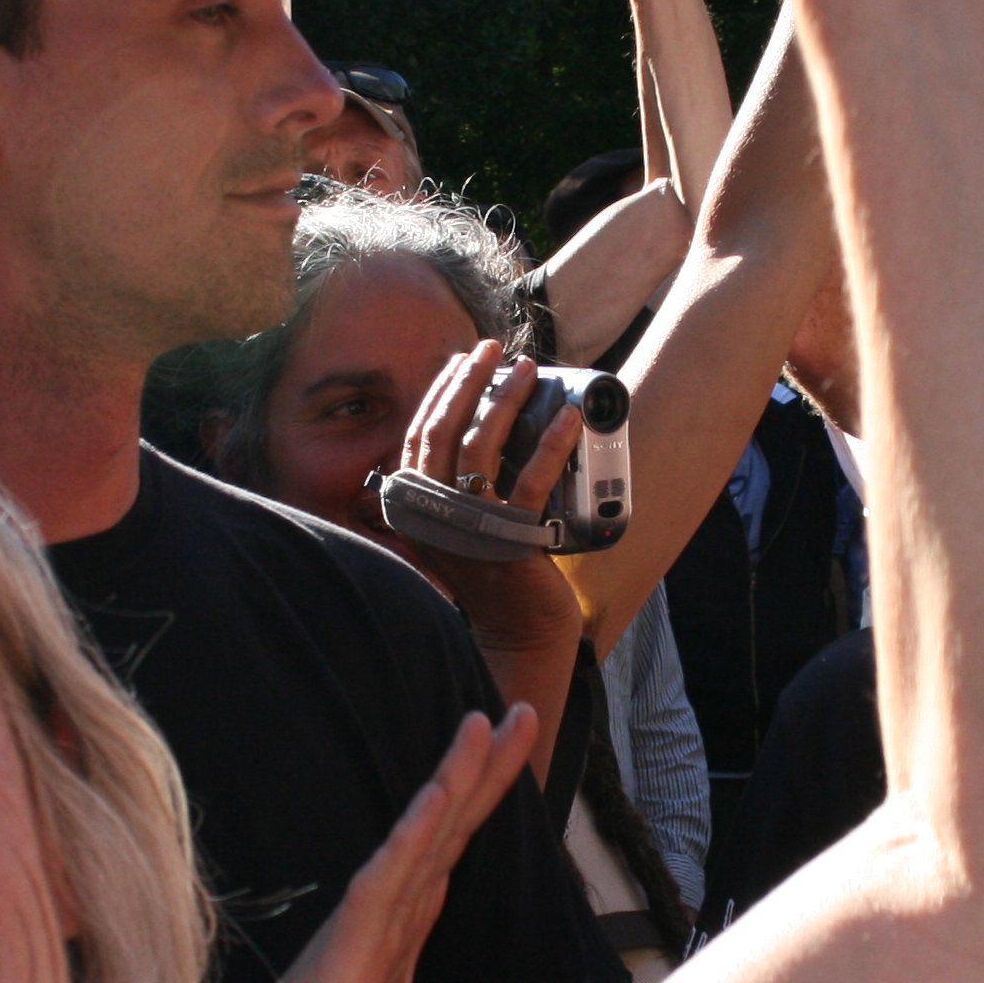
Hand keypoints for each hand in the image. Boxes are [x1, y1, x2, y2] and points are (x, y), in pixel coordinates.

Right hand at [189, 707, 537, 982]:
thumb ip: (404, 950)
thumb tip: (426, 907)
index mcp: (395, 922)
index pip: (448, 845)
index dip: (483, 794)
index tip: (514, 745)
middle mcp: (382, 911)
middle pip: (443, 826)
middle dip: (484, 768)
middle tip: (521, 708)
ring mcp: (363, 926)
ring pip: (418, 839)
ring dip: (453, 782)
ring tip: (481, 727)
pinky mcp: (347, 951)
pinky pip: (385, 884)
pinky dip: (412, 839)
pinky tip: (436, 801)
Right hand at [388, 340, 589, 673]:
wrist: (517, 634)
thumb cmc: (493, 575)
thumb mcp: (456, 527)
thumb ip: (449, 486)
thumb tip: (475, 419)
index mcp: (413, 508)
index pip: (420, 434)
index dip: (441, 392)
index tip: (463, 359)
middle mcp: (432, 515)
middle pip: (446, 431)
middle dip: (470, 381)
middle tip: (493, 347)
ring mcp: (469, 528)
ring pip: (482, 446)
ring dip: (507, 399)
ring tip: (529, 369)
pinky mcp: (510, 540)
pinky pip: (532, 480)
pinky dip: (552, 443)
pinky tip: (571, 418)